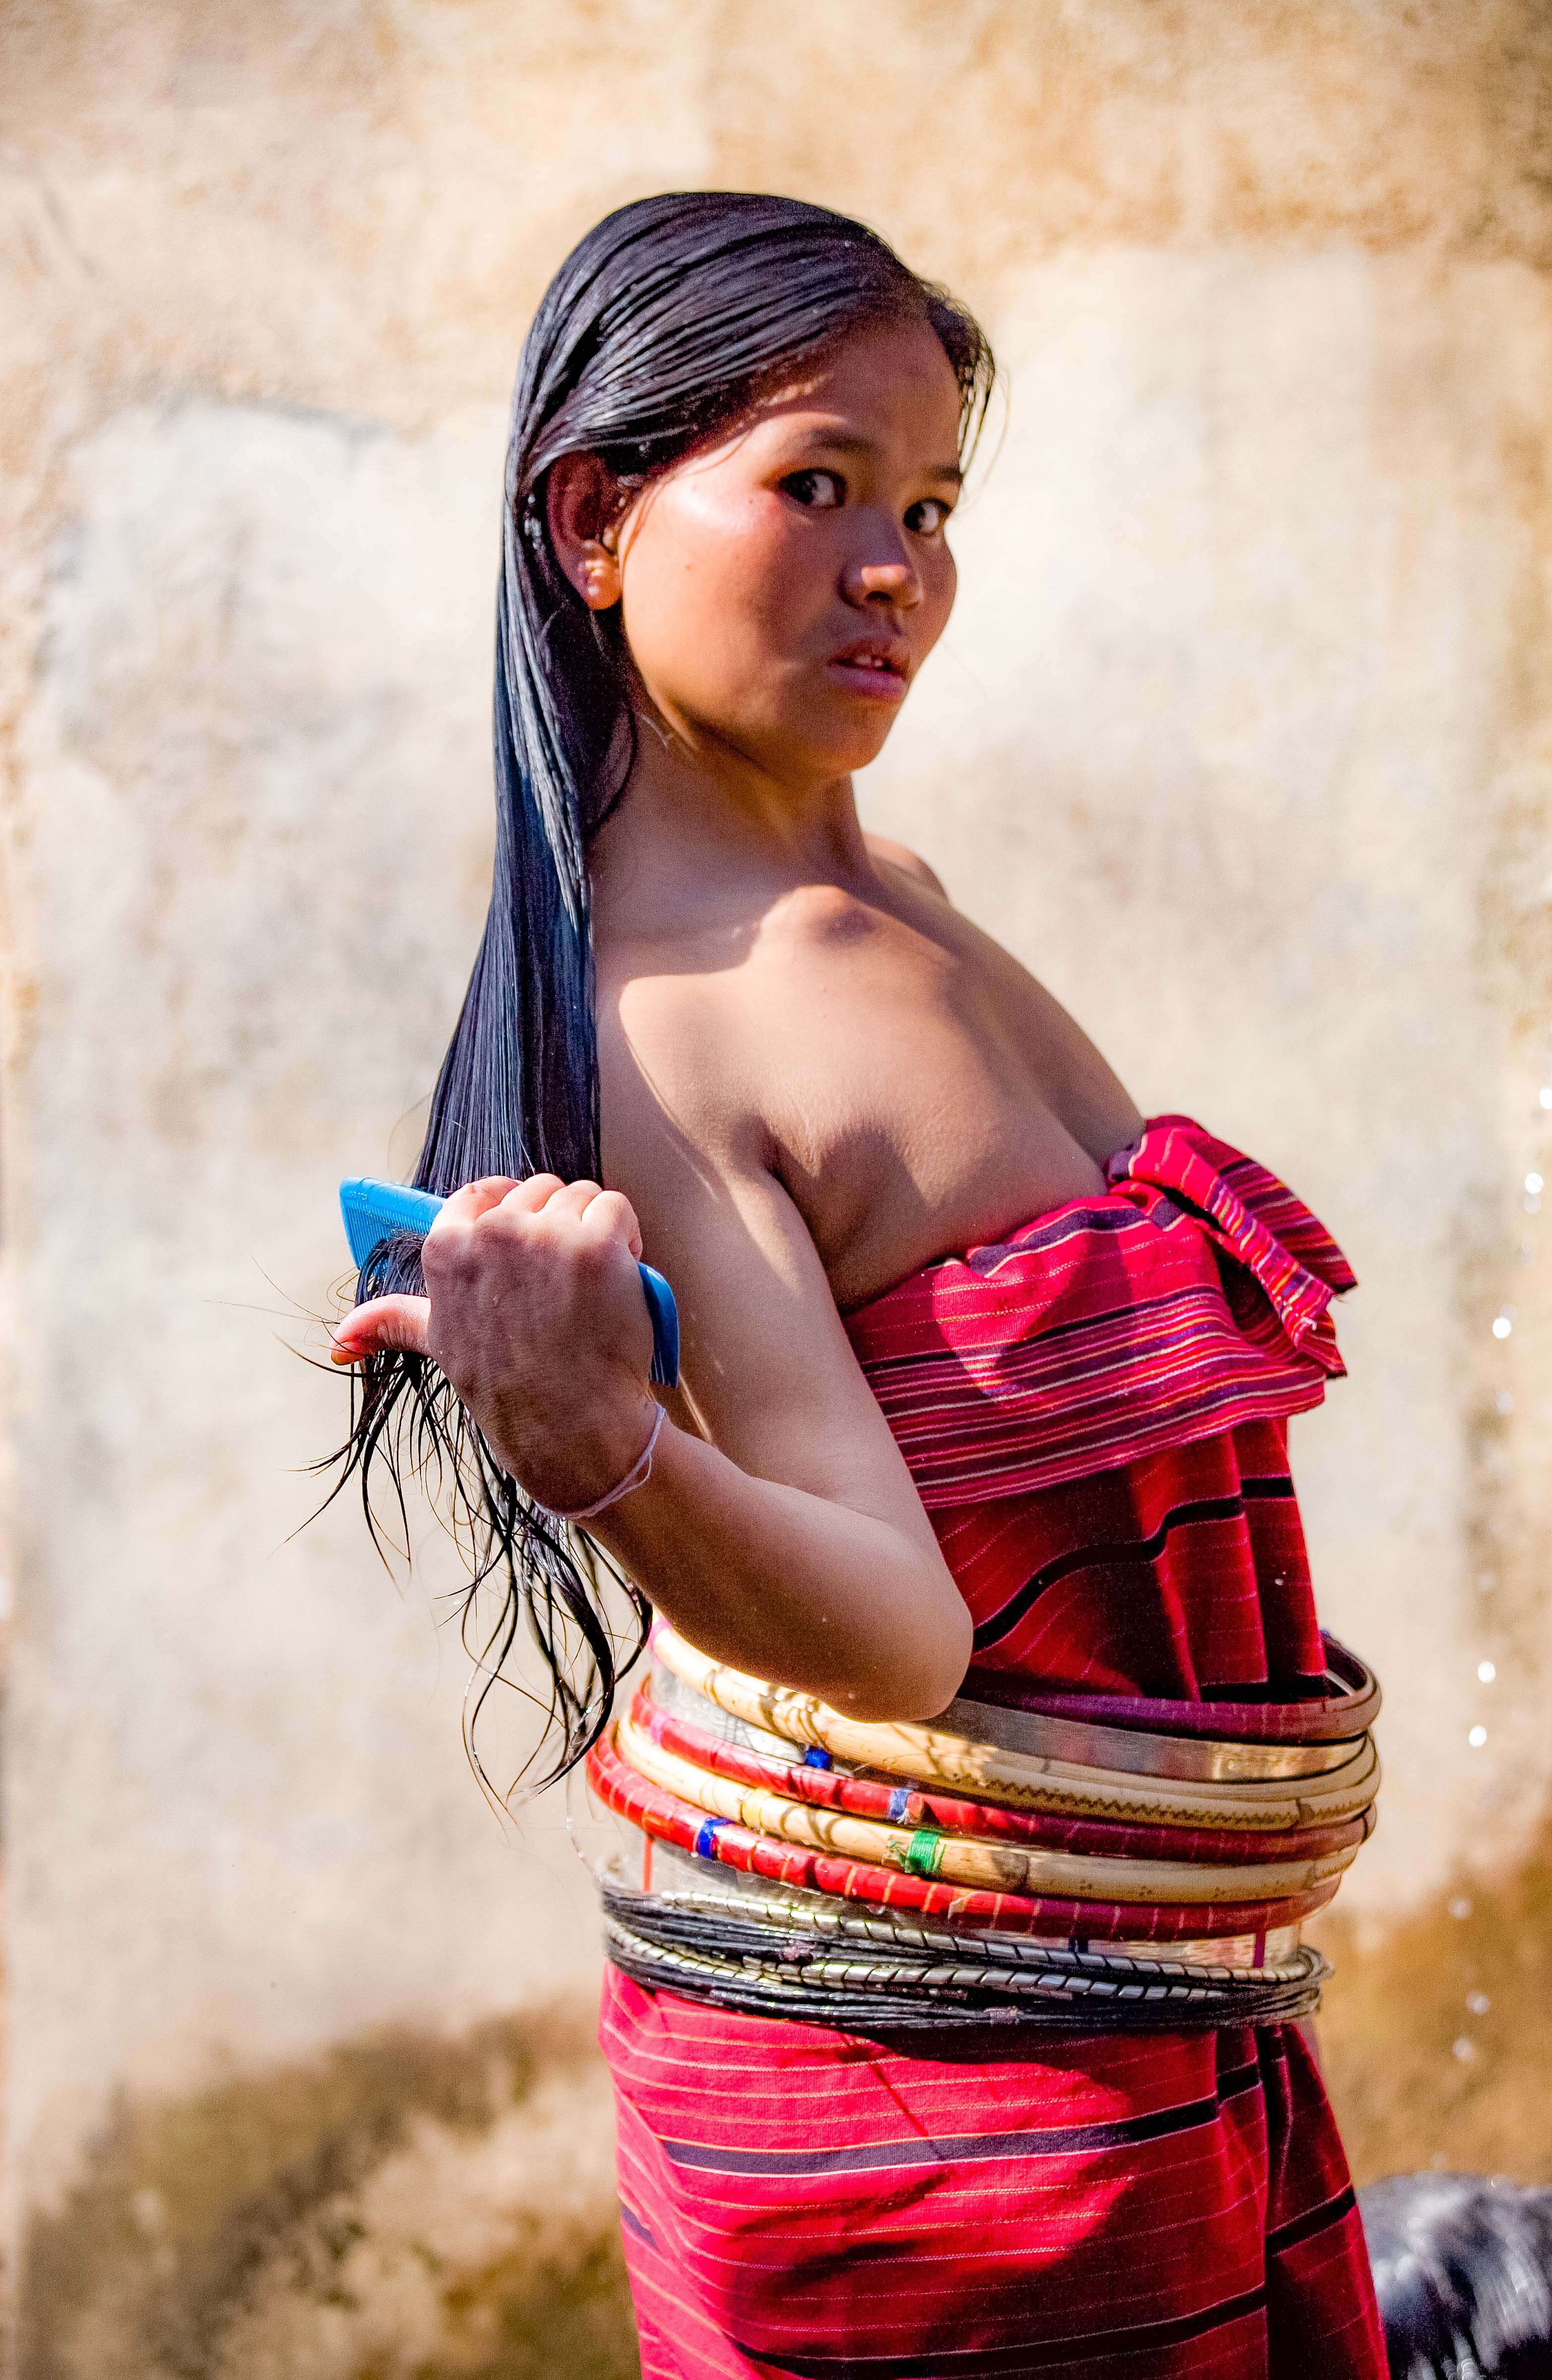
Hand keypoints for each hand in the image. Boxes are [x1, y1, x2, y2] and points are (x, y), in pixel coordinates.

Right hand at [330, 1176, 660, 1509]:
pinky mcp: (595, 1245)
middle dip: (558, 1226)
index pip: (482, 1192)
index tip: (527, 1249)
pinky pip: (616, 1207)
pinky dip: (626, 1238)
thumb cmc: (509, 1386)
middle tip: (561, 1284)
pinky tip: (618, 1280)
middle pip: (539, 1191)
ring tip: (590, 1286)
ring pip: (580, 1196)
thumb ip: (393, 1323)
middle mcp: (491, 1235)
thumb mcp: (442, 1346)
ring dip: (594, 1232)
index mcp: (447, 1249)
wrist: (572, 1428)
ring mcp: (545, 1237)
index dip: (512, 1214)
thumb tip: (341, 1339)